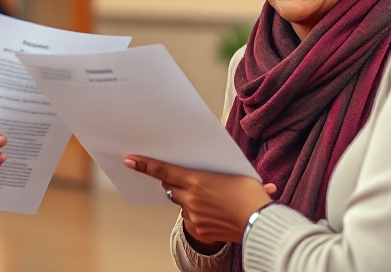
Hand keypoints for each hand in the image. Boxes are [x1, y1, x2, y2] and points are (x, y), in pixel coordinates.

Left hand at [124, 155, 274, 245]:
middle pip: (170, 187)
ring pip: (181, 204)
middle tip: (186, 180)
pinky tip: (213, 212)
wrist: (260, 224)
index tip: (130, 161)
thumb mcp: (238, 175)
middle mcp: (191, 198)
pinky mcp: (198, 229)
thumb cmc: (253, 196)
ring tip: (209, 199)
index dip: (144, 165)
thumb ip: (223, 173)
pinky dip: (197, 214)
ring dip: (188, 200)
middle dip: (174, 183)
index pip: (163, 171)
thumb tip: (215, 160)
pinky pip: (190, 219)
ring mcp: (193, 215)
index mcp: (198, 180)